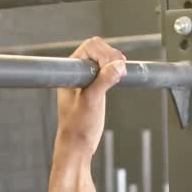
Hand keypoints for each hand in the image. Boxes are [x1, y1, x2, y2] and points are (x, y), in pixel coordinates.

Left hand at [54, 37, 126, 156]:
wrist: (78, 144)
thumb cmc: (77, 126)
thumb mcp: (92, 101)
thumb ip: (104, 81)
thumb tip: (118, 66)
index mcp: (71, 70)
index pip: (91, 47)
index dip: (105, 53)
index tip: (113, 68)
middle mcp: (77, 71)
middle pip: (99, 49)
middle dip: (112, 57)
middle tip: (120, 71)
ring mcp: (87, 78)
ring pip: (105, 58)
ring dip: (115, 63)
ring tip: (120, 75)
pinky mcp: (95, 85)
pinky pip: (108, 70)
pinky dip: (116, 71)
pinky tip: (120, 77)